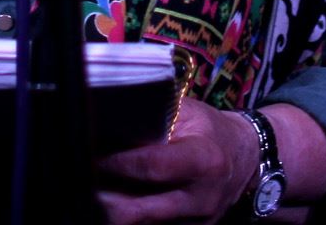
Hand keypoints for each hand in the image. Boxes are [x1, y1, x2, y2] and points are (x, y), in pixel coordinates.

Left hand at [96, 98, 258, 223]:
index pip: (153, 166)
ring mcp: (198, 222)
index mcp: (203, 159)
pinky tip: (113, 204)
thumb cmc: (209, 129)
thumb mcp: (188, 112)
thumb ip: (154, 115)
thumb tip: (111, 116)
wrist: (245, 158)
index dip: (119, 162)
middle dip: (107, 200)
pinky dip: (132, 218)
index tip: (91, 153)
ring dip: (114, 212)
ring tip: (90, 195)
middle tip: (80, 182)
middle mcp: (201, 197)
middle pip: (143, 210)